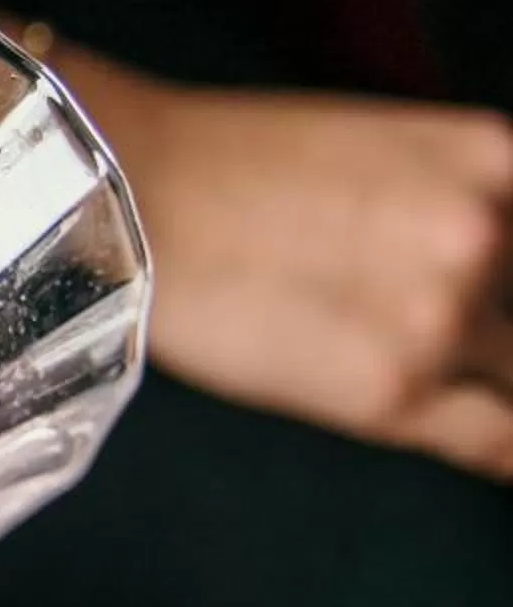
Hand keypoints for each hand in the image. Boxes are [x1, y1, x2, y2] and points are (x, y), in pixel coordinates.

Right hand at [50, 48, 512, 477]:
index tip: (507, 311)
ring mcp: (443, 318)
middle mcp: (486, 234)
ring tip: (439, 380)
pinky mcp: (392, 395)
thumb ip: (467, 200)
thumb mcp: (391, 146)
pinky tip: (507, 460)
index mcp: (495, 159)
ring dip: (503, 386)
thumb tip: (497, 267)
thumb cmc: (236, 165)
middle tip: (476, 348)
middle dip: (508, 337)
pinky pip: (503, 446)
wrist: (131, 192)